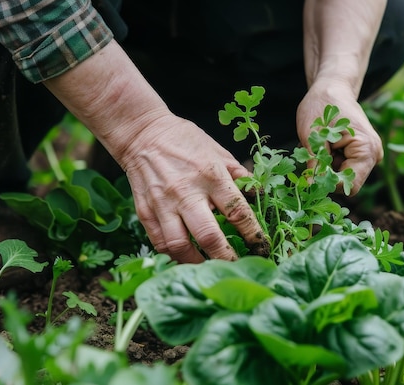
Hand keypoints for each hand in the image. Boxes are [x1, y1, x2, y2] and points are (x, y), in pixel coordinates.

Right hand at [44, 41, 265, 262]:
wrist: (142, 134)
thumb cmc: (184, 140)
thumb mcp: (218, 150)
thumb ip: (238, 175)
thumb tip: (258, 194)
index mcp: (210, 175)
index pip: (237, 212)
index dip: (253, 233)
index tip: (261, 245)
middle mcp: (187, 193)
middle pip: (209, 236)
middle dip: (226, 257)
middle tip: (237, 266)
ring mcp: (163, 204)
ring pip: (180, 246)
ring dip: (198, 263)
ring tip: (209, 268)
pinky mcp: (145, 212)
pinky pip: (160, 243)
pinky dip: (174, 256)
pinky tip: (186, 258)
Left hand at [296, 79, 382, 195]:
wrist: (332, 88)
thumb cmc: (322, 105)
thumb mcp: (312, 134)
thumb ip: (314, 162)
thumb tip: (311, 185)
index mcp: (367, 149)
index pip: (350, 185)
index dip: (329, 184)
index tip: (312, 171)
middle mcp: (374, 155)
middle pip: (347, 182)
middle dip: (328, 174)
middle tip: (314, 154)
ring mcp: (370, 155)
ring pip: (343, 176)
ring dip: (328, 167)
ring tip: (321, 146)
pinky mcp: (362, 154)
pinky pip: (344, 168)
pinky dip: (331, 162)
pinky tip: (327, 146)